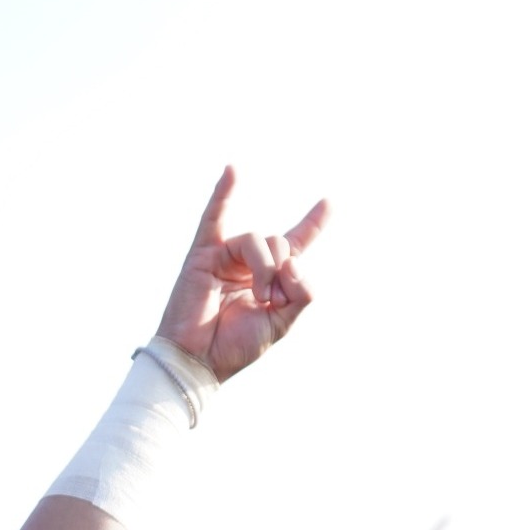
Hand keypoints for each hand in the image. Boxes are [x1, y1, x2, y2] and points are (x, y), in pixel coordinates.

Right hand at [156, 166, 329, 383]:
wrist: (200, 359)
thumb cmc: (236, 345)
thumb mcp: (283, 323)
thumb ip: (302, 293)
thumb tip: (294, 261)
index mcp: (272, 278)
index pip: (296, 243)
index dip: (313, 223)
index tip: (329, 201)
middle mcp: (250, 262)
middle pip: (280, 243)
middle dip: (283, 271)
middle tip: (272, 300)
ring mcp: (226, 255)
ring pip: (258, 239)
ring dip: (266, 268)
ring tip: (259, 297)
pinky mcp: (203, 254)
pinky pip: (215, 217)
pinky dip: (224, 193)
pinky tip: (233, 170)